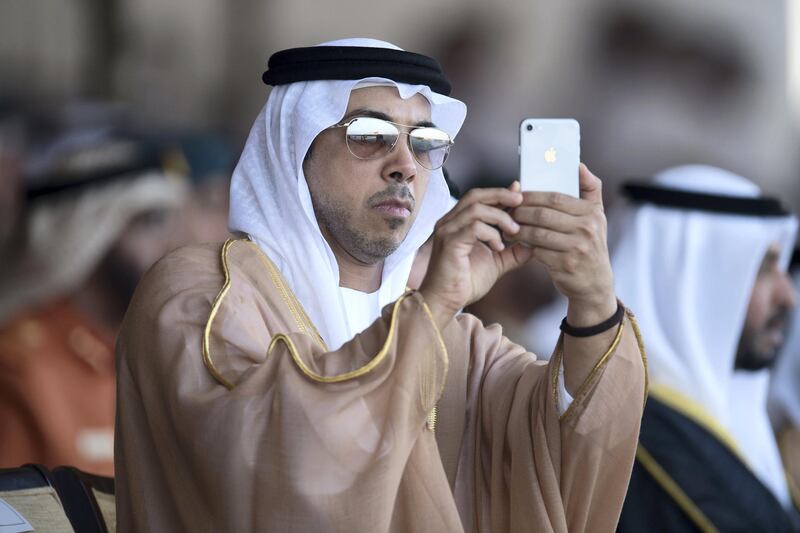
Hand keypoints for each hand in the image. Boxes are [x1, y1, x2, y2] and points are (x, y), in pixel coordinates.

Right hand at [419, 187, 533, 328]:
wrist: (445, 302)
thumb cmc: (465, 282)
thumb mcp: (496, 263)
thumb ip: (512, 252)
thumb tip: (533, 245)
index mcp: (458, 223)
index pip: (479, 198)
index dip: (500, 194)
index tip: (520, 195)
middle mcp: (449, 222)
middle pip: (475, 195)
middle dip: (500, 195)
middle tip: (521, 200)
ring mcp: (447, 231)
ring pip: (476, 209)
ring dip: (500, 217)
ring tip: (514, 231)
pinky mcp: (449, 243)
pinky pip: (473, 227)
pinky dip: (491, 233)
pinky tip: (499, 247)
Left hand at [510, 164, 616, 325]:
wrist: (595, 283)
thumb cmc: (590, 244)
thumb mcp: (597, 217)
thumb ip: (590, 189)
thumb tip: (578, 165)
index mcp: (592, 213)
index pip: (555, 198)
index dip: (532, 196)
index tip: (517, 196)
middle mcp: (586, 229)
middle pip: (543, 214)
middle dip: (521, 212)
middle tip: (507, 212)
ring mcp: (576, 248)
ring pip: (537, 233)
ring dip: (518, 230)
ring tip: (508, 227)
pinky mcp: (565, 265)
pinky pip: (537, 251)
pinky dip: (524, 246)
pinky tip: (515, 243)